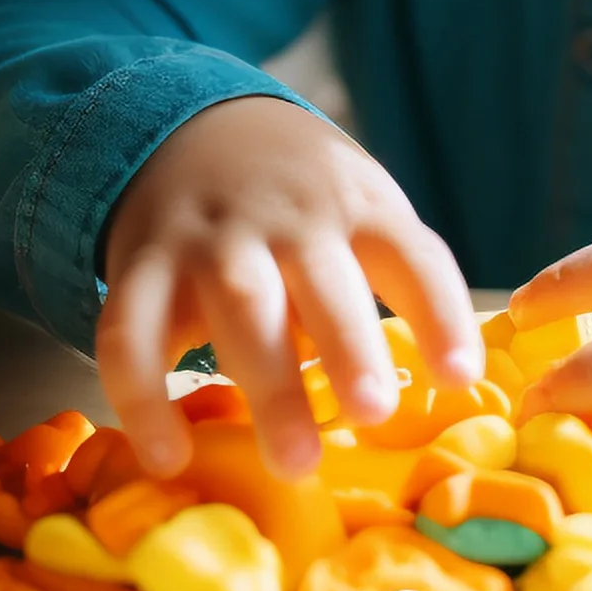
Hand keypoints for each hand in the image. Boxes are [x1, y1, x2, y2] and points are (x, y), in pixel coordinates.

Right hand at [98, 96, 482, 481]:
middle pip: (319, 278)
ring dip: (268, 382)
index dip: (440, 313)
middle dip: (347, 346)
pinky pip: (130, 330)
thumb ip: (381, 274)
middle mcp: (283, 219)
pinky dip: (142, 397)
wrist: (188, 127)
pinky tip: (168, 457)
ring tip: (295, 463)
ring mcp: (208, 239)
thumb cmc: (295, 201)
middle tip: (373, 413)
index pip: (410, 255)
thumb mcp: (353, 205)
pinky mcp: (141, 264)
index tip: (461, 377)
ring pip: (238, 303)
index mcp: (353, 206)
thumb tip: (418, 395)